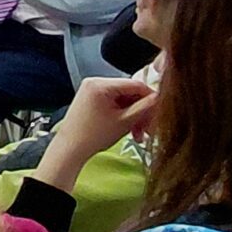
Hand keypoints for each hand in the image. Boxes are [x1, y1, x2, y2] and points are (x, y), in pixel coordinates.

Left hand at [34, 78, 156, 191]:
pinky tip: (129, 130)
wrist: (70, 149)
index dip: (151, 96)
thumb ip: (144, 107)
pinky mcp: (90, 99)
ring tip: (138, 134)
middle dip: (141, 112)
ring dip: (133, 116)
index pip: (135, 84)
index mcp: (101, 84)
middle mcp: (95, 82)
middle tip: (149, 127)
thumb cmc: (92, 136)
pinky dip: (122, 116)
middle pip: (129, 93)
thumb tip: (160, 97)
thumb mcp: (125, 121)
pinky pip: (113, 103)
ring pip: (123, 100)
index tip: (161, 108)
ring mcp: (91, 91)